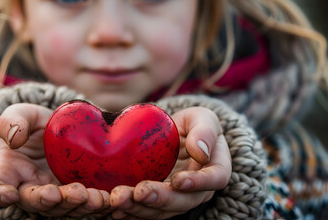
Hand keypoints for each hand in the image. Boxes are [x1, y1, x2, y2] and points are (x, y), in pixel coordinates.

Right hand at [0, 103, 109, 217]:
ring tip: (95, 198)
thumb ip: (12, 121)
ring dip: (77, 205)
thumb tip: (14, 138)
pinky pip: (82, 203)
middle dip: (50, 201)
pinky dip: (95, 203)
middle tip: (70, 193)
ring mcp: (52, 194)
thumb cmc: (32, 123)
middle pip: (34, 202)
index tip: (9, 194)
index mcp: (6, 170)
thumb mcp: (21, 113)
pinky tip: (108, 198)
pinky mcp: (74, 194)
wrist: (56, 129)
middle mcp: (27, 188)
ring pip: (61, 208)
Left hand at [110, 107, 231, 218]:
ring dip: (139, 208)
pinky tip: (113, 208)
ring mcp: (176, 198)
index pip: (214, 179)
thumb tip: (200, 150)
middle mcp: (197, 190)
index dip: (198, 183)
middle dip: (159, 199)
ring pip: (161, 210)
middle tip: (139, 192)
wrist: (176, 135)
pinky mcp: (156, 201)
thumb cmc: (193, 124)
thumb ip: (205, 129)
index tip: (178, 180)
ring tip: (119, 199)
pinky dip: (129, 211)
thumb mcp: (202, 118)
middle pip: (183, 201)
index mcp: (215, 168)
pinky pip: (144, 210)